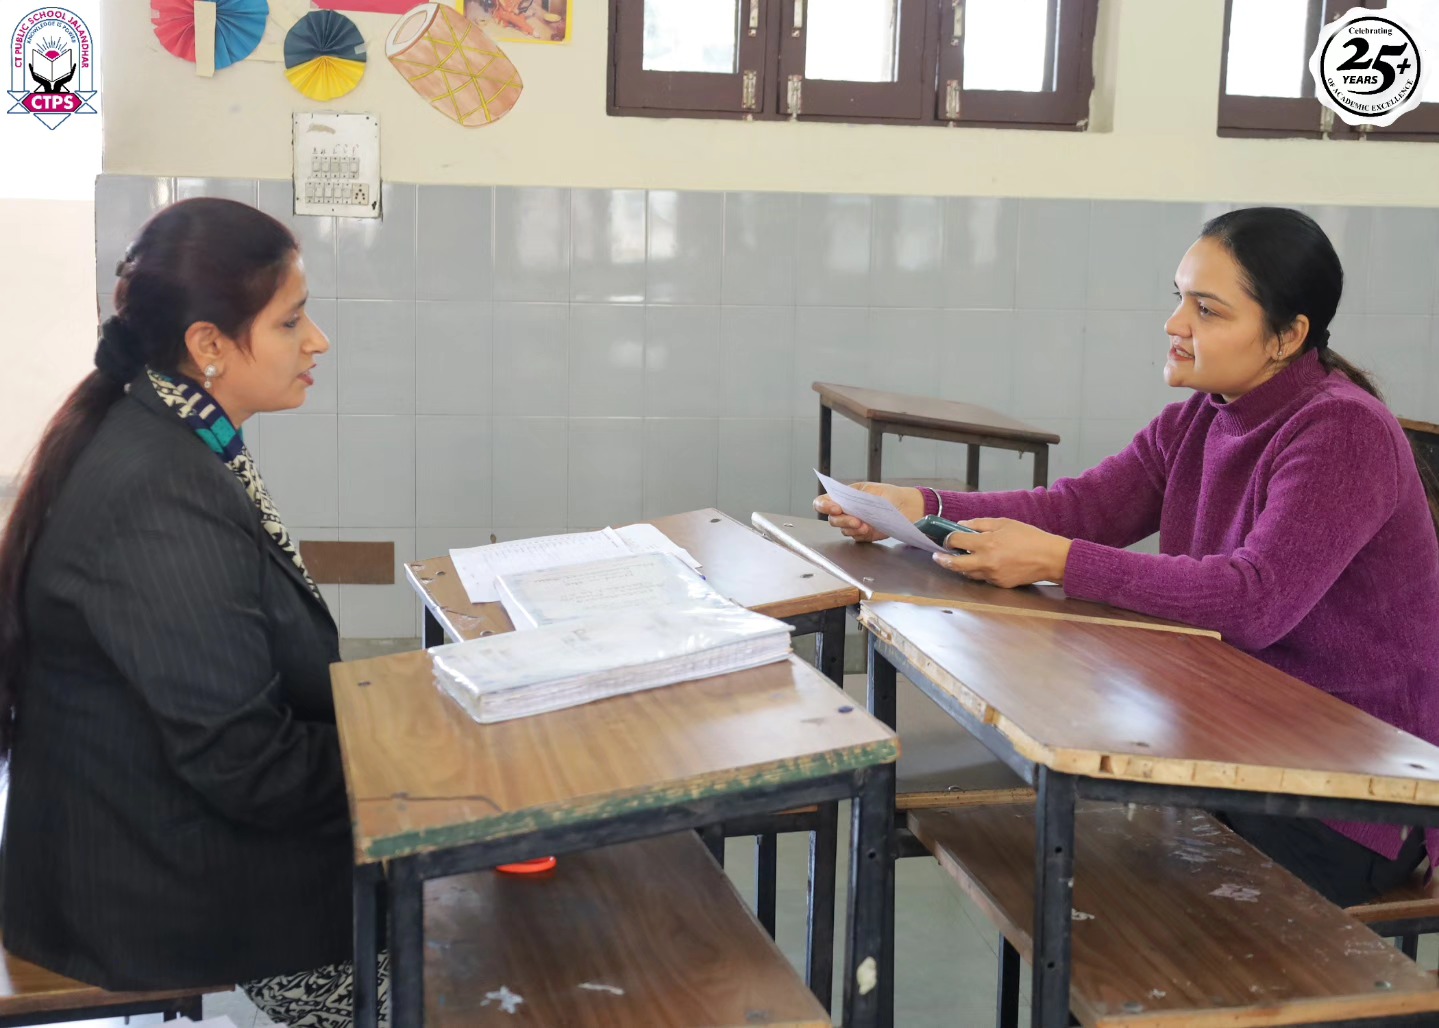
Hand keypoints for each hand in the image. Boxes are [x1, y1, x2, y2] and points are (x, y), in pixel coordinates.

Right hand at [813, 483, 923, 542]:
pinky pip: (855, 538)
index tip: (835, 508)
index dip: (824, 506)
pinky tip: (869, 529)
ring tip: (866, 525)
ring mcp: (853, 523)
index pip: (823, 502)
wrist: (906, 508)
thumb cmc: (889, 495)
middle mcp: (846, 511)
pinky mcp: (862, 534)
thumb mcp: (871, 490)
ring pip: (843, 530)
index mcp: (844, 496)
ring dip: (853, 529)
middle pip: (832, 519)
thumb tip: (845, 503)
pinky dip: (861, 534)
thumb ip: (855, 497)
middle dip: (843, 520)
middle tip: (856, 520)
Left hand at [933, 518, 1072, 588]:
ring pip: (968, 573)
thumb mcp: (1004, 523)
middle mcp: (987, 561)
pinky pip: (983, 578)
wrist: (1050, 558)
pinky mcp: (1000, 584)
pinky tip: (983, 563)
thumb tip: (962, 525)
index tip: (945, 538)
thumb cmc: (1029, 537)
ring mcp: (993, 575)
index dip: (948, 539)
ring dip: (961, 566)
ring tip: (959, 559)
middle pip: (955, 564)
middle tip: (937, 556)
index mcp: (987, 543)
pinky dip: (979, 571)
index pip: (956, 541)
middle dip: (943, 560)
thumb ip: (980, 524)